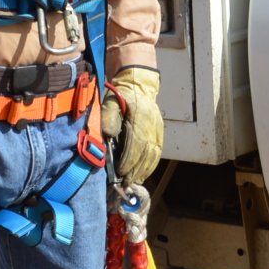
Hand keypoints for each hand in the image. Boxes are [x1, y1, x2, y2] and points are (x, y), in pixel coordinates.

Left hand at [102, 67, 163, 183]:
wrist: (139, 85)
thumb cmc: (122, 95)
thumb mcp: (111, 101)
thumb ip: (109, 117)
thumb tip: (109, 135)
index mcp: (140, 118)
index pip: (136, 143)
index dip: (129, 160)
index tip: (121, 172)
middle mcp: (151, 126)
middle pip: (146, 152)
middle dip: (136, 170)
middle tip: (126, 184)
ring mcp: (157, 130)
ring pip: (153, 155)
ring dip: (144, 170)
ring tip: (134, 182)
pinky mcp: (159, 133)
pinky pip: (157, 152)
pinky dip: (151, 165)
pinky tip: (143, 173)